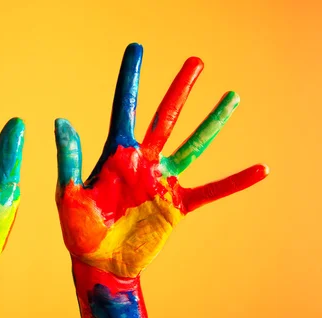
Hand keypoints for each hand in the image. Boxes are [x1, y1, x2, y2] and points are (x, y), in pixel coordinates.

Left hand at [55, 43, 267, 278]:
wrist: (100, 263)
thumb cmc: (79, 231)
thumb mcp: (69, 196)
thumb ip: (69, 160)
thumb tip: (61, 121)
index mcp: (114, 156)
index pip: (123, 109)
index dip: (129, 79)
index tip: (136, 49)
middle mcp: (142, 163)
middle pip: (164, 118)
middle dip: (179, 90)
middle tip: (196, 62)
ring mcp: (162, 183)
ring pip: (192, 146)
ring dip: (212, 124)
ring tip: (231, 98)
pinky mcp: (176, 206)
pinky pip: (211, 191)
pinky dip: (234, 182)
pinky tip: (259, 170)